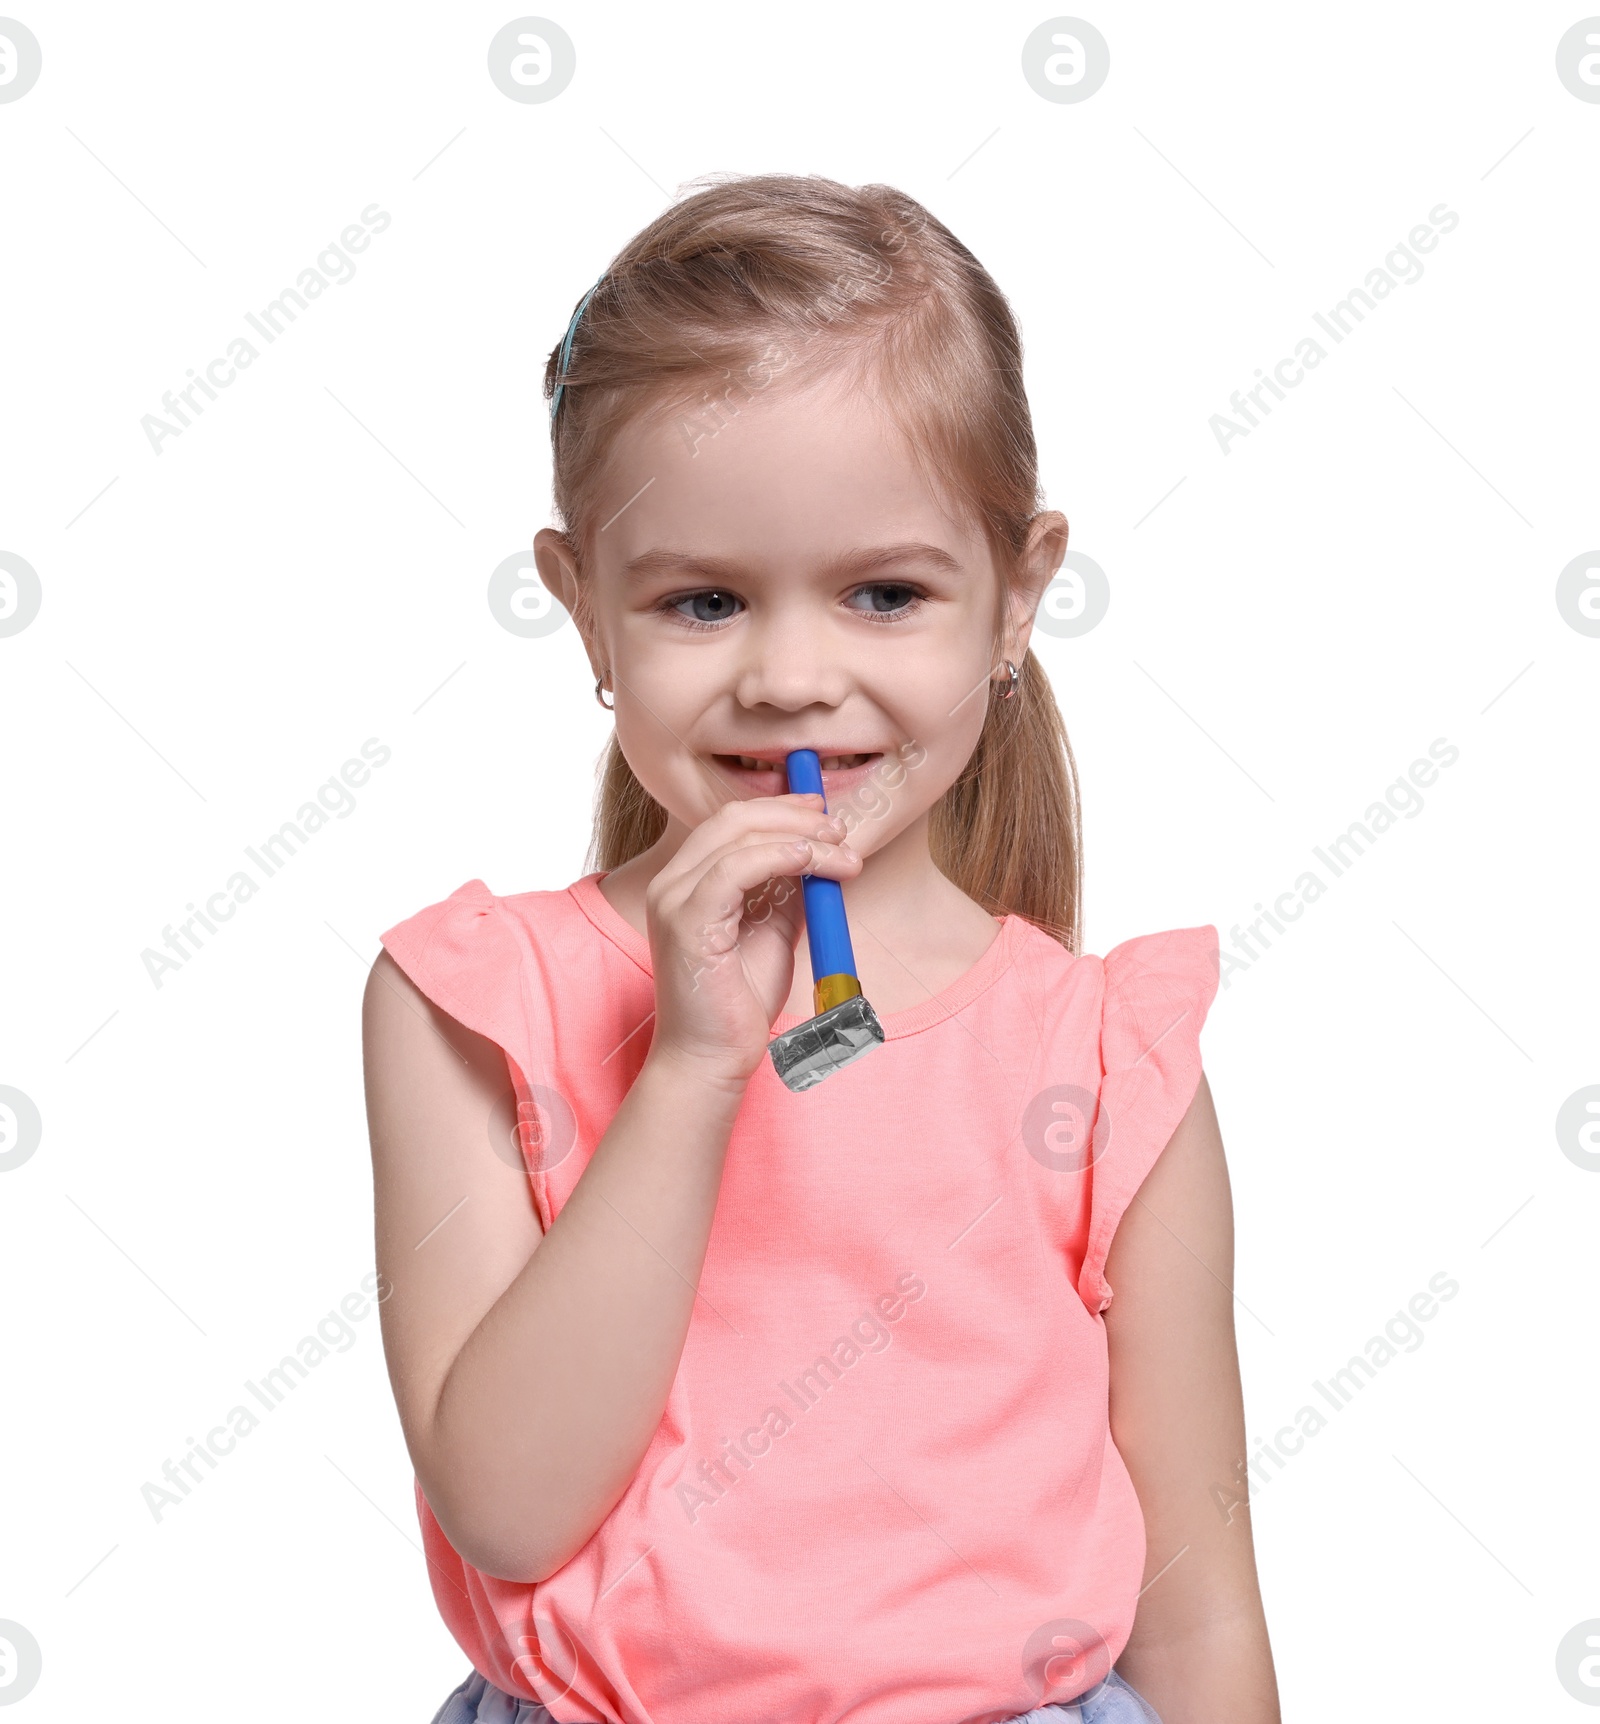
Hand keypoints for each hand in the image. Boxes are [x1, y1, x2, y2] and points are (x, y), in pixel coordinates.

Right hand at [644, 791, 861, 1090]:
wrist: (714, 1057)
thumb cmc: (740, 1002)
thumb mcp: (774, 930)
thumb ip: (786, 890)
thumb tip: (819, 855)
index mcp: (688, 882)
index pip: (732, 823)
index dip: (781, 810)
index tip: (824, 813)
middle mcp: (673, 883)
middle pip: (733, 819)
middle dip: (793, 816)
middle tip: (839, 829)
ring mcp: (674, 899)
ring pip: (737, 836)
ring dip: (800, 838)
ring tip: (841, 851)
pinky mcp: (686, 921)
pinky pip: (735, 869)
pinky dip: (778, 856)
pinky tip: (810, 861)